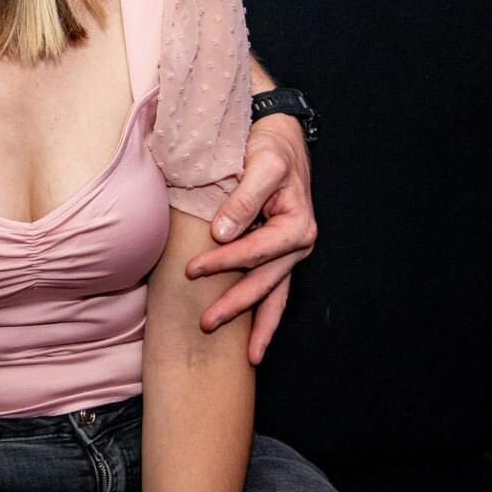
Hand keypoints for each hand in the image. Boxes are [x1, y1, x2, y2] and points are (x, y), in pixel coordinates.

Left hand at [187, 112, 314, 363]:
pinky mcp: (279, 251)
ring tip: (248, 358)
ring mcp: (290, 251)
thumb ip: (244, 199)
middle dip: (237, 306)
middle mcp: (298, 243)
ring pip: (275, 294)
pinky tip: (254, 338)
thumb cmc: (269, 147)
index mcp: (297, 225)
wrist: (278, 134)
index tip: (193, 270)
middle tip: (205, 324)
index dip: (224, 264)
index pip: (256, 252)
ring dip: (258, 323)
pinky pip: (274, 288)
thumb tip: (223, 233)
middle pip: (265, 283)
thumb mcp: (260, 164)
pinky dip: (266, 313)